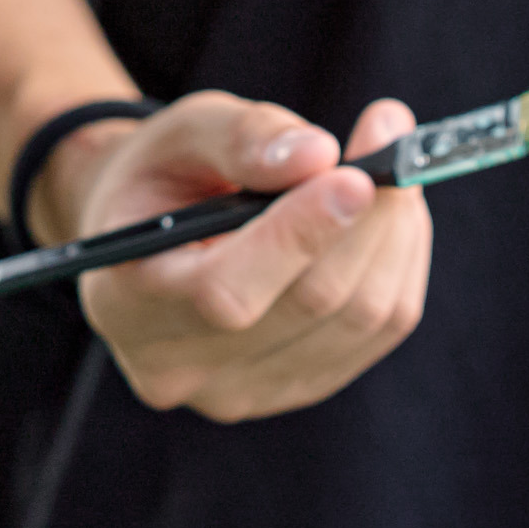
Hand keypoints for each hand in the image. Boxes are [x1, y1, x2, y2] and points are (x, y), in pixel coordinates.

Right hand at [38, 91, 433, 420]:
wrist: (155, 238)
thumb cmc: (164, 179)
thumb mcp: (180, 135)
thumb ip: (242, 136)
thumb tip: (320, 154)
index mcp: (128, 307)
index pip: (226, 293)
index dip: (298, 236)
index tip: (354, 176)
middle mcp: (185, 371)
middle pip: (309, 306)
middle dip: (366, 220)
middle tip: (391, 138)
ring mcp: (249, 392)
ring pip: (360, 319)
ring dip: (394, 235)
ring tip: (391, 169)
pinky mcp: (304, 387)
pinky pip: (382, 330)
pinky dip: (400, 262)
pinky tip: (391, 216)